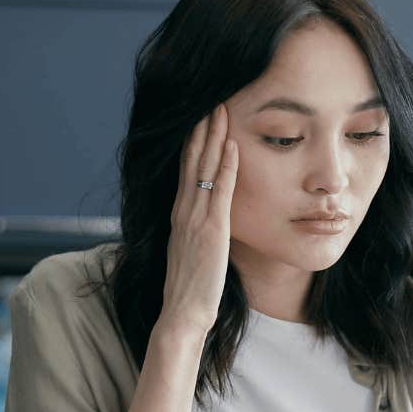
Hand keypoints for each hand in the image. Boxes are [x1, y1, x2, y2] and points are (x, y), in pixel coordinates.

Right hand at [155, 103, 237, 340]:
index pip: (185, 169)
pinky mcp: (212, 230)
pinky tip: (233, 146)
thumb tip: (207, 221)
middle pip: (192, 160)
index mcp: (179, 214)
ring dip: (213, 137)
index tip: (200, 116)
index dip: (192, 141)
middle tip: (210, 99)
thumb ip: (196, 231)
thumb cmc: (190, 288)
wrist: (183, 312)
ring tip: (221, 109)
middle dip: (201, 128)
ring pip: (204, 168)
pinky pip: (220, 191)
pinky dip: (226, 166)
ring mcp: (196, 219)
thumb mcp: (192, 251)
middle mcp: (183, 211)